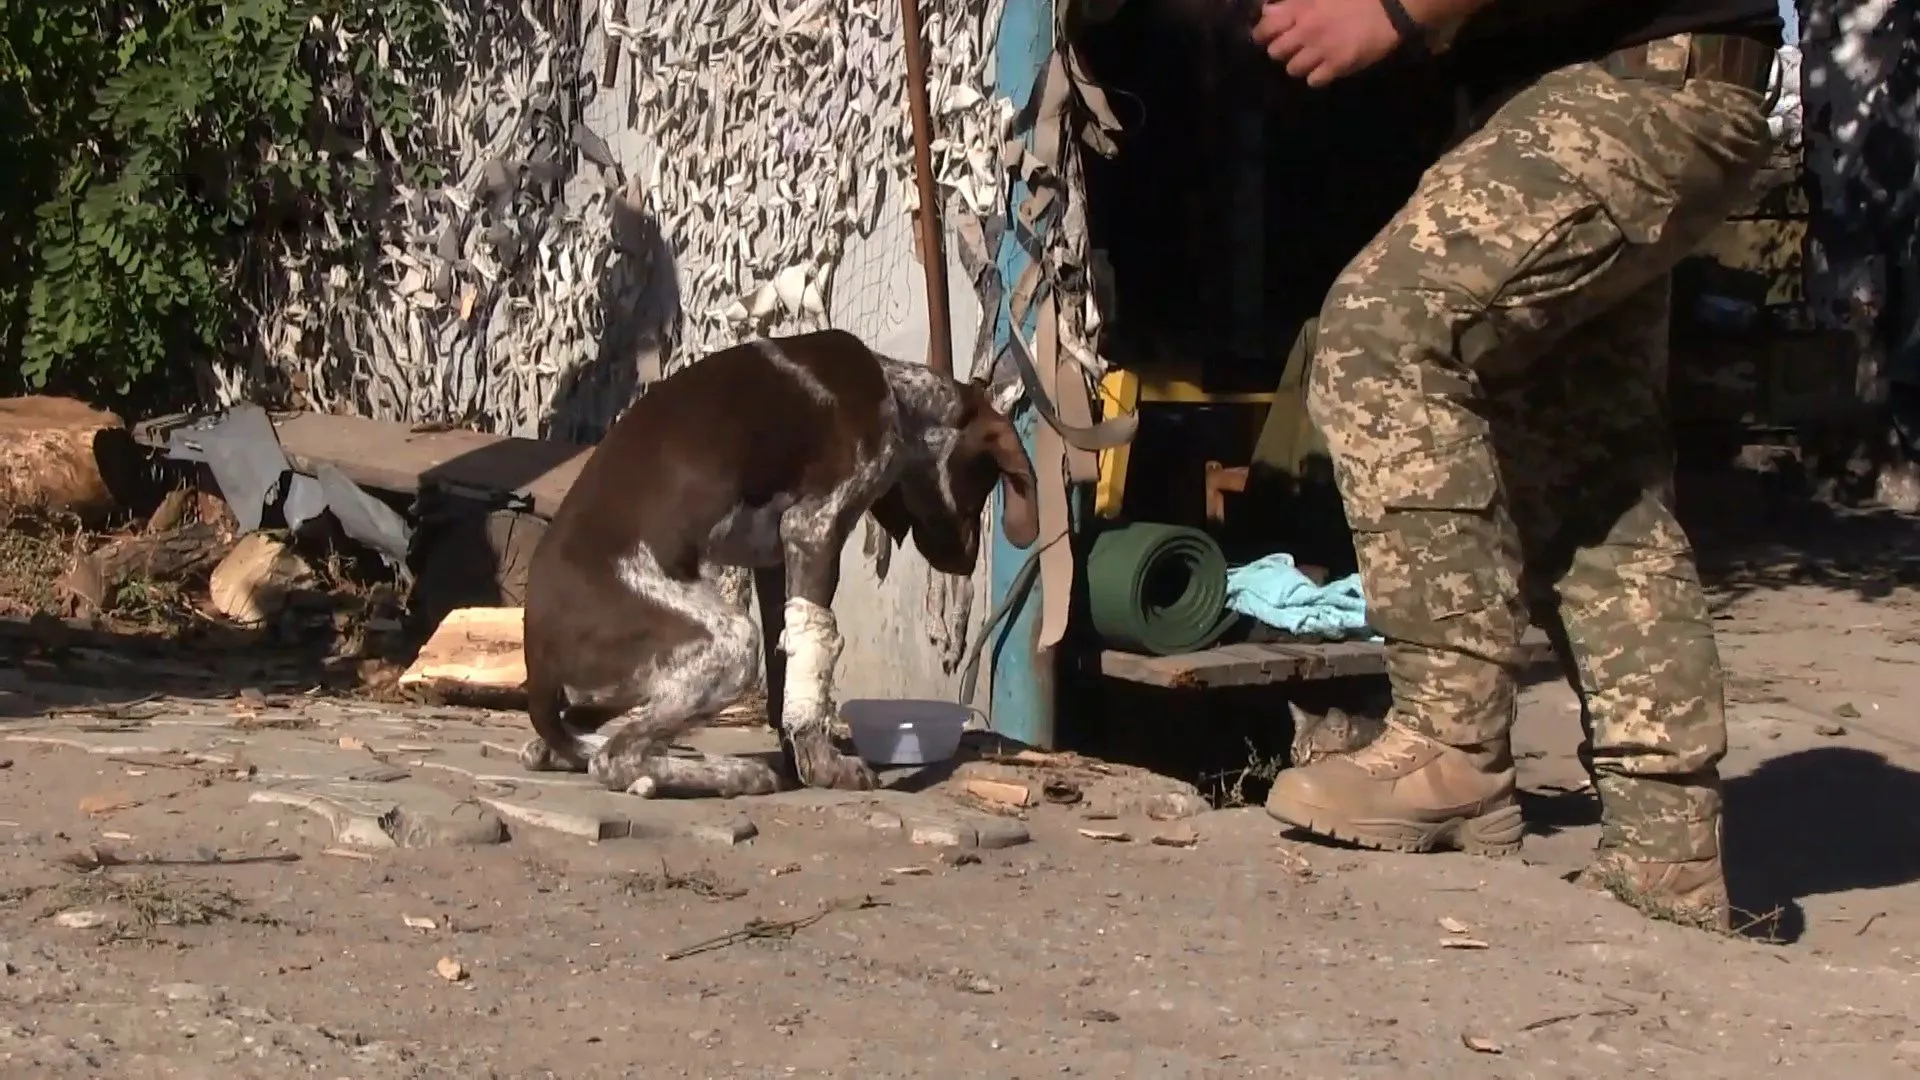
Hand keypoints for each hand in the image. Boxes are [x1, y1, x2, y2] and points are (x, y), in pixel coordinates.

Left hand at [1251, 0, 1403, 87]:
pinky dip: (1316, 76)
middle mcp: (1306, 30)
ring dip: (1299, 64)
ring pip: (1292, 69)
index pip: (1265, 28)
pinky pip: (1314, 81)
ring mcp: (1321, 50)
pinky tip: (1324, 68)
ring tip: (1310, 58)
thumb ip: (1293, 1)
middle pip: (1276, 52)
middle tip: (1293, 48)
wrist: (1391, 7)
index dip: (1262, 34)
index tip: (1267, 36)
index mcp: (1301, 8)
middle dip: (1281, 50)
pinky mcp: (1338, 65)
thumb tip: (1267, 10)